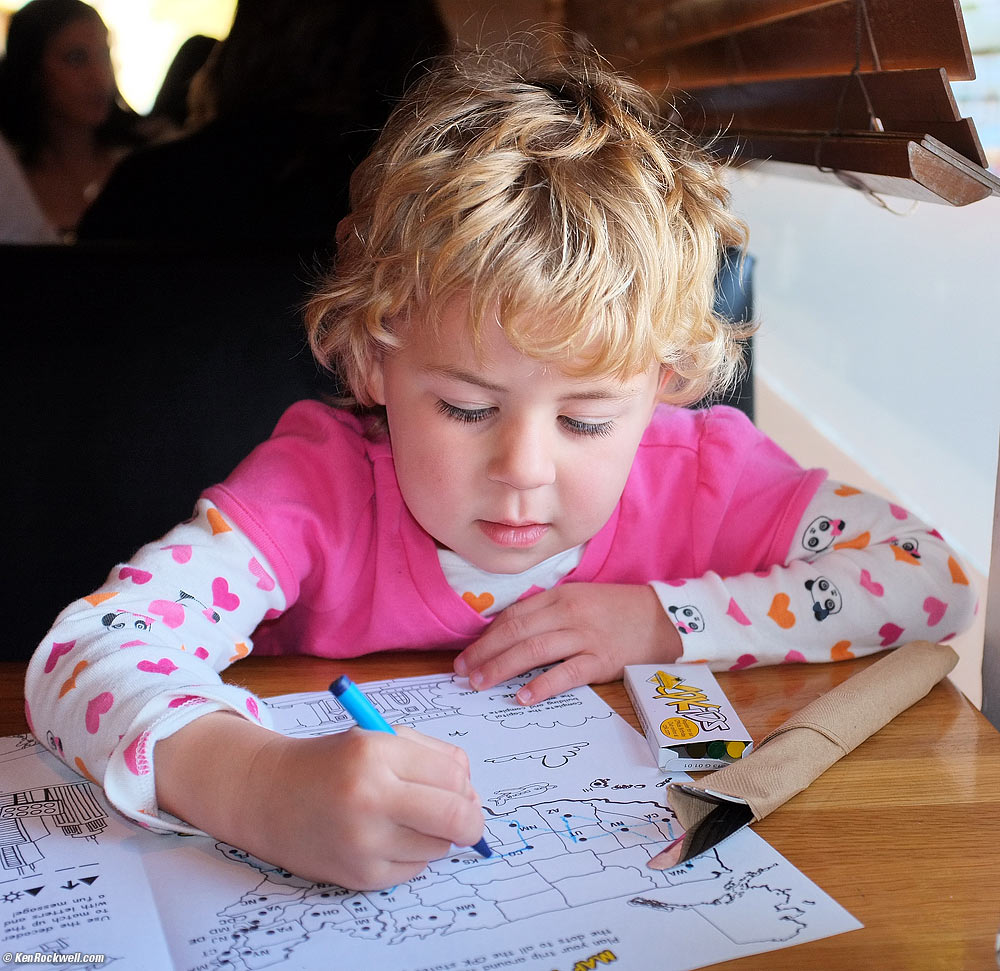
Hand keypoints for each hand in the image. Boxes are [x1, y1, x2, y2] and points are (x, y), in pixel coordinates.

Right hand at [155, 713, 485, 889]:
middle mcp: (369, 799)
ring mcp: (364, 843)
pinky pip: (415, 868)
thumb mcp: (379, 738)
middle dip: (471, 819)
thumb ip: (433, 757)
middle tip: (465, 815)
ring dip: (437, 835)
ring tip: (408, 817)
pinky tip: (387, 836)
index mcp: (375, 753)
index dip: (465, 782)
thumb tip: (473, 794)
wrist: (269, 794)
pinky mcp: (360, 876)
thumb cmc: (332, 761)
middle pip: (458, 818)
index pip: (455, 775)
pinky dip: (413, 854)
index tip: (459, 785)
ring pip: (440, 847)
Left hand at [454, 583, 681, 704]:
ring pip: (534, 651)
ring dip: (502, 668)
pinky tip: (523, 697)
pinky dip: (542, 685)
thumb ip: (547, 613)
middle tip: (462, 673)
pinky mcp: (601, 660)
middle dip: (485, 653)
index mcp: (560, 596)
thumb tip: (509, 635)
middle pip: (517, 632)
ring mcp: (585, 637)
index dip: (486, 636)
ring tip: (480, 683)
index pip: (514, 616)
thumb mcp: (579, 600)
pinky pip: (566, 673)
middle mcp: (568, 613)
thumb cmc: (616, 611)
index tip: (466, 654)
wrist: (662, 618)